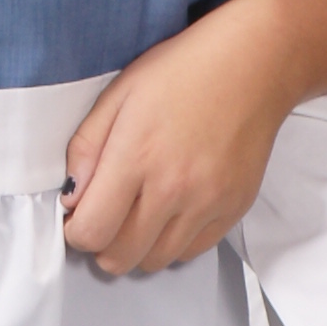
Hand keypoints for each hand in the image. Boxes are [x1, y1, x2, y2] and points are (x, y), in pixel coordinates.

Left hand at [63, 0, 326, 275]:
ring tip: (138, 216)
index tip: (78, 217)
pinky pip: (191, 252)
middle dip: (101, 245)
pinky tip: (170, 212)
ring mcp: (207, 203)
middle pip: (120, 257)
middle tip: (105, 220)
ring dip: (137, 248)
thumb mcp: (119, 93)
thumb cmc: (185, 70)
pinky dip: (172, 242)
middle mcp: (172, 188)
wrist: (254, 64)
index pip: (91, 231)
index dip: (76, 231)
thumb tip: (72, 197)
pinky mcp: (233, 209)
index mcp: (136, 156)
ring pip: (155, 261)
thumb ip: (86, 147)